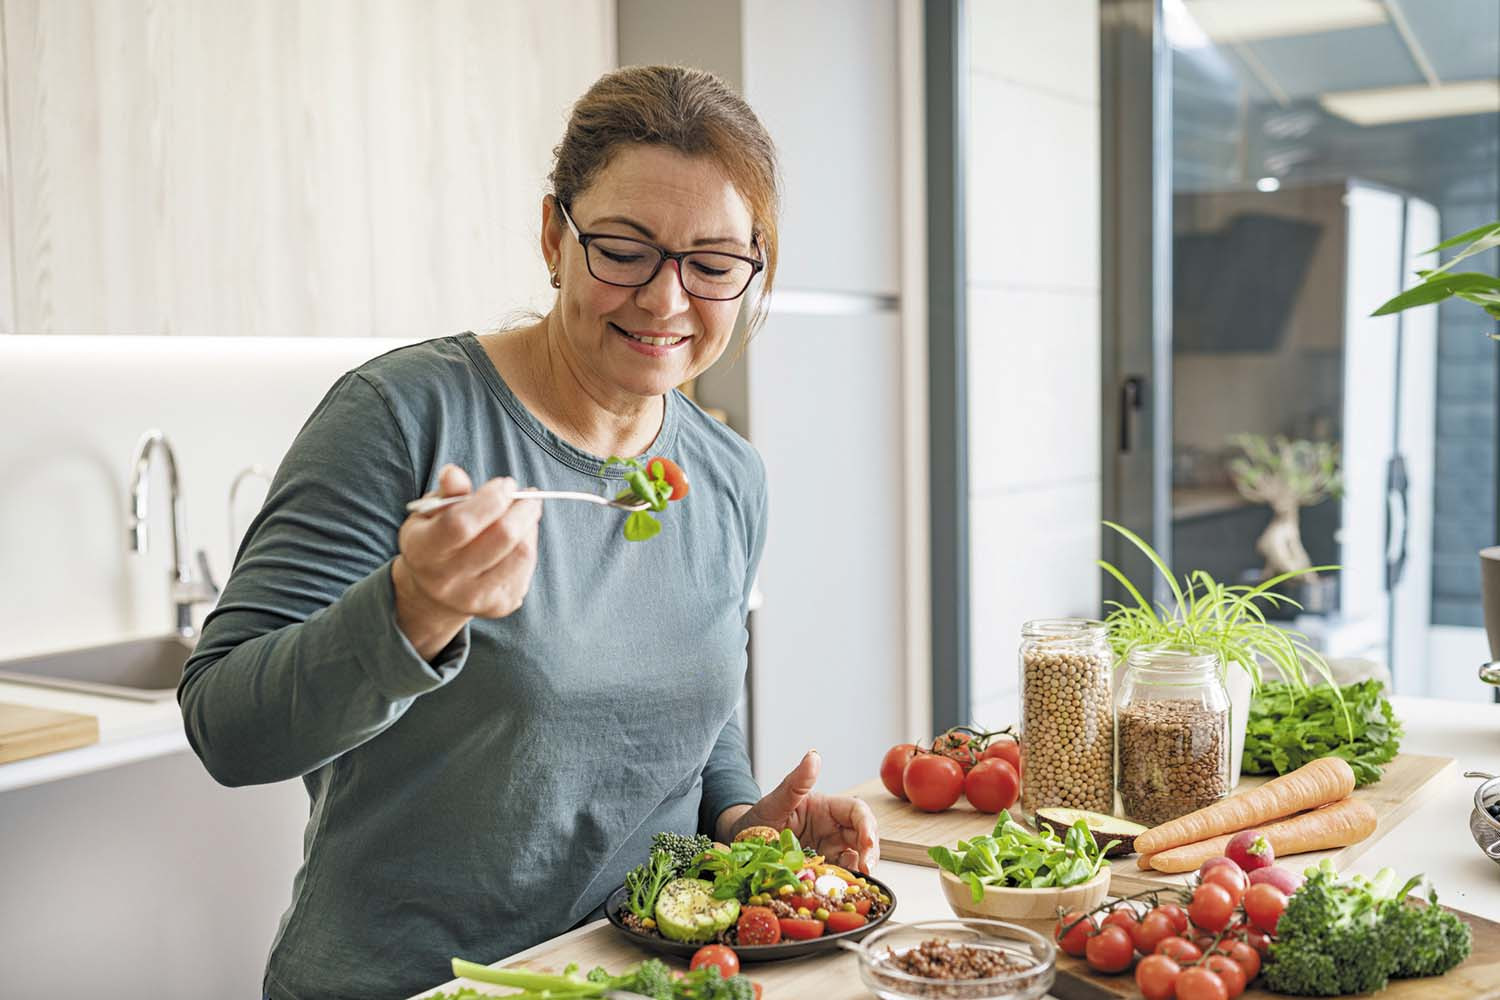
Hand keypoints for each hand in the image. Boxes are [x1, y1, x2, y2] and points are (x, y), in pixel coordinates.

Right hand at [392, 465, 541, 658]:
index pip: (461, 524)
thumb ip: (447, 493)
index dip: (490, 499)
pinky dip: (529, 542)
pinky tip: (520, 534)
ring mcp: (475, 598)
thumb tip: (453, 473)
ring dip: (529, 524)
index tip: (505, 483)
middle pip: (501, 537)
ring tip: (525, 510)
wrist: (434, 591)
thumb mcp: (431, 513)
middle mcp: (447, 580)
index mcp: (423, 551)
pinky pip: (527, 566)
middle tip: (528, 493)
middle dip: (522, 508)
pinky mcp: (499, 606)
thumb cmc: (436, 538)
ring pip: (521, 552)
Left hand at [728, 750, 878, 872]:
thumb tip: (813, 756)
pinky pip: (839, 875)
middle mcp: (831, 829)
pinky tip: (838, 888)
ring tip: (853, 881)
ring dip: (860, 869)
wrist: (740, 848)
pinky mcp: (821, 869)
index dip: (867, 825)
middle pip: (863, 836)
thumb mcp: (775, 801)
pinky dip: (844, 882)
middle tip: (866, 869)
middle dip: (870, 852)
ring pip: (856, 857)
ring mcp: (827, 850)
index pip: (856, 811)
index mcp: (825, 808)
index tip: (867, 842)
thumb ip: (796, 782)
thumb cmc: (757, 820)